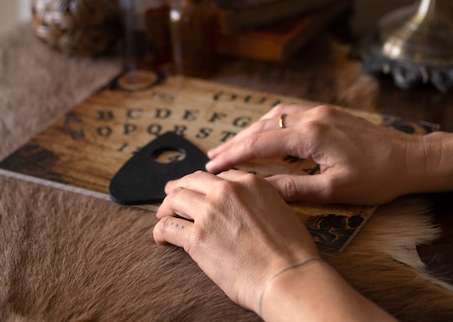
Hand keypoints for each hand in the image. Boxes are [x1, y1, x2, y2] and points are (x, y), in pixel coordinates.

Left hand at [153, 169, 318, 312]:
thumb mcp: (280, 210)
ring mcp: (209, 212)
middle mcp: (227, 191)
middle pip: (192, 181)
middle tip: (171, 196)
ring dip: (166, 207)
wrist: (287, 276)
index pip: (220, 176)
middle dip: (179, 188)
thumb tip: (245, 209)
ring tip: (164, 217)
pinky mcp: (197, 237)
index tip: (201, 193)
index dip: (207, 186)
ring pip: (175, 198)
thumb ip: (259, 201)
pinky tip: (161, 238)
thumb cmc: (292, 251)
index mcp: (250, 183)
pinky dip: (160, 231)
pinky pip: (168, 227)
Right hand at [206, 104, 425, 204]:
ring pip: (274, 118)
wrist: (411, 158)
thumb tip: (260, 190)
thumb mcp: (336, 189)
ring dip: (251, 132)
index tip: (212, 165)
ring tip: (231, 146)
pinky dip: (269, 125)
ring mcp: (320, 111)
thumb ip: (295, 187)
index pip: (260, 144)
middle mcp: (312, 116)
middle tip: (212, 156)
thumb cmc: (378, 178)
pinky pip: (289, 115)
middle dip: (235, 142)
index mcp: (311, 135)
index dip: (233, 155)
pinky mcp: (328, 113)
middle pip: (262, 127)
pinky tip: (263, 135)